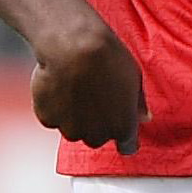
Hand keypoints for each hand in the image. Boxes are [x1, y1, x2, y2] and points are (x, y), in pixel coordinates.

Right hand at [30, 13, 145, 153]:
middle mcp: (97, 136)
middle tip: (93, 96)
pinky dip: (53, 106)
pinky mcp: (48, 119)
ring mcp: (70, 129)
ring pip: (72, 128)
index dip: (125, 137)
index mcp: (123, 128)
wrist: (73, 46)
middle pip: (96, 138)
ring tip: (73, 86)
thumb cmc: (107, 58)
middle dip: (96, 123)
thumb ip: (138, 102)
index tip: (120, 123)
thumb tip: (144, 117)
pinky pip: (51, 117)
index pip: (128, 146)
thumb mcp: (134, 77)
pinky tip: (57, 84)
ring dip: (73, 115)